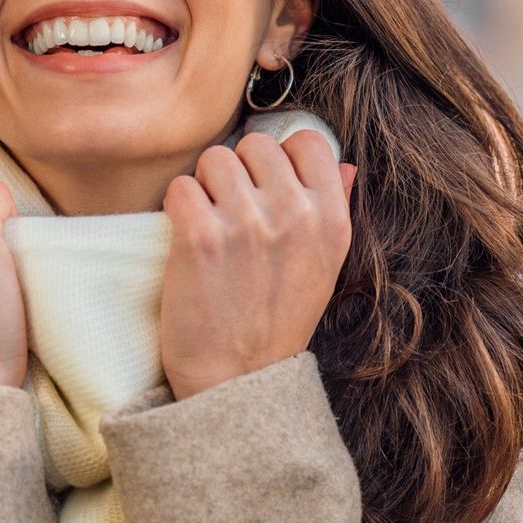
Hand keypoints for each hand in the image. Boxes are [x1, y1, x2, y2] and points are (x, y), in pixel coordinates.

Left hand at [159, 130, 357, 400]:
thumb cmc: (278, 322)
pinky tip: (187, 237)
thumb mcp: (325, 267)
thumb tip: (345, 165)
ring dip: (205, 186)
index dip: (281, 157)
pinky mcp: (201, 237)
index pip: (309, 141)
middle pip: (256, 144)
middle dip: (239, 170)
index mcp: (332, 221)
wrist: (237, 380)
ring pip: (214, 159)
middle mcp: (295, 216)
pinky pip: (181, 186)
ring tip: (209, 224)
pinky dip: (177, 208)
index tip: (267, 186)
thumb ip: (335, 209)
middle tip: (232, 211)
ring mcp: (248, 225)